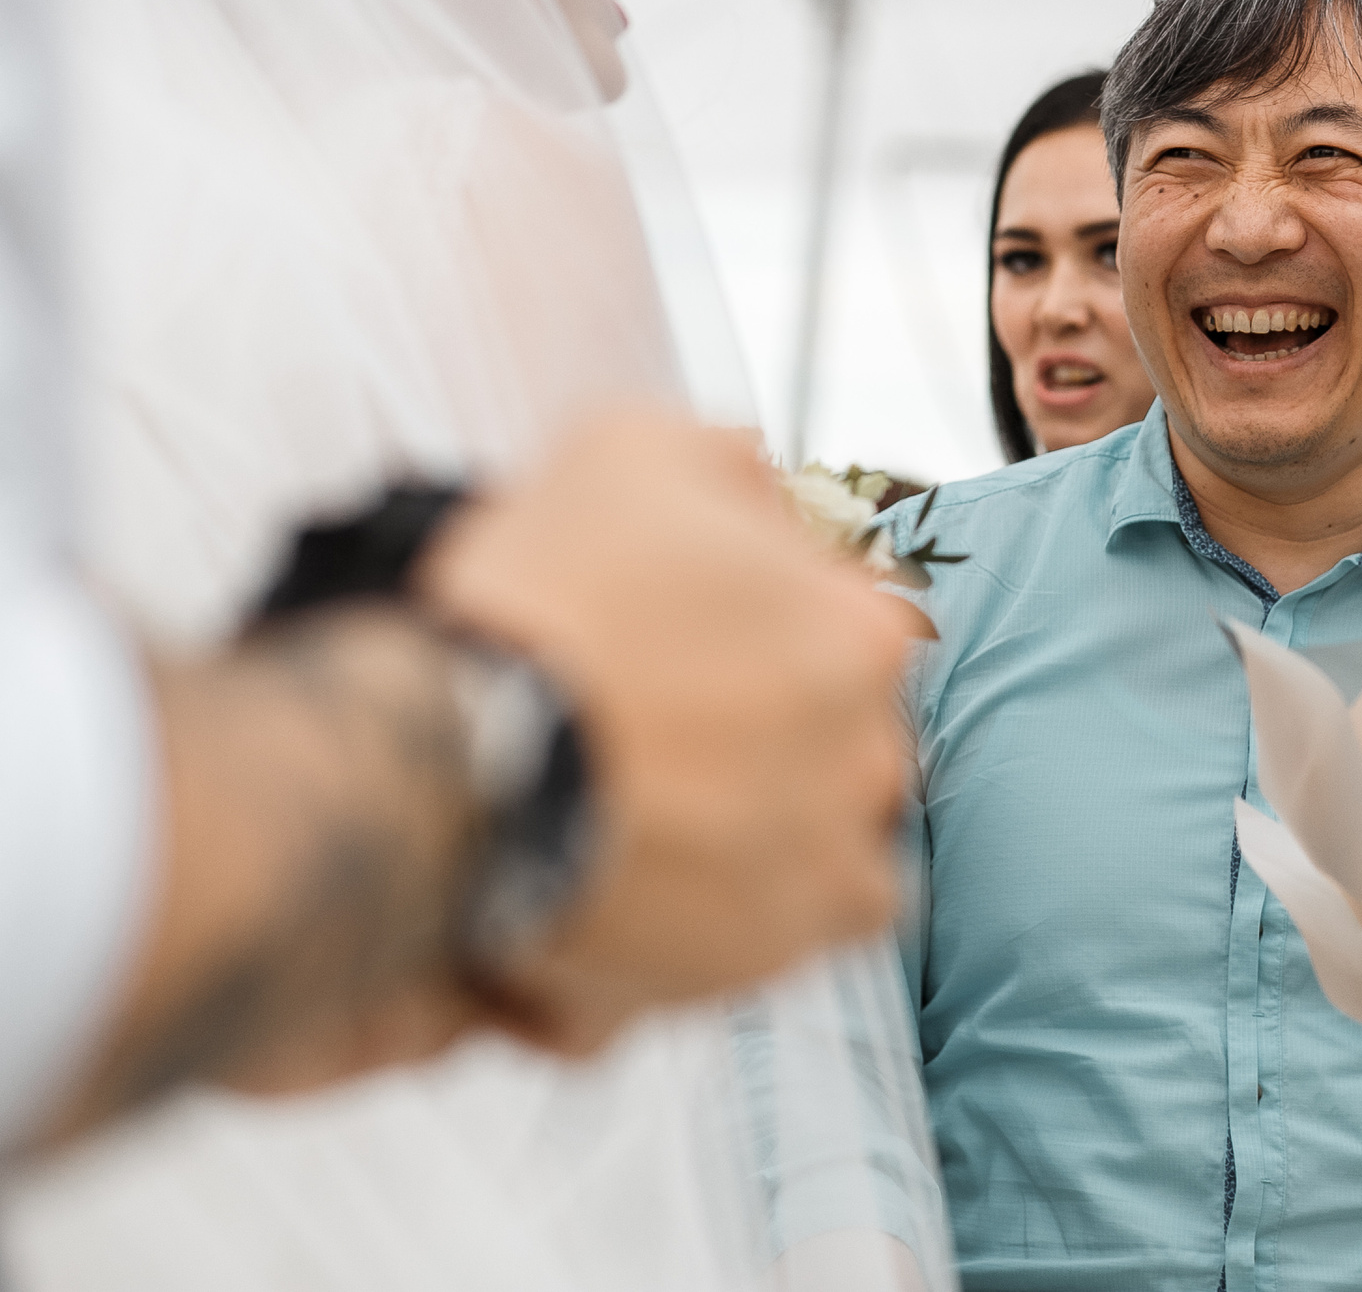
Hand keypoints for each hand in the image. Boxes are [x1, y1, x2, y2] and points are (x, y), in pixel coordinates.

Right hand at [420, 409, 917, 1052]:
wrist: (451, 764)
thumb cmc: (539, 601)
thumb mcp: (635, 448)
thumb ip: (730, 465)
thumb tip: (765, 490)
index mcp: (858, 632)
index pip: (844, 624)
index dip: (762, 629)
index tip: (684, 646)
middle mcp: (871, 751)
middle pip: (835, 737)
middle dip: (765, 733)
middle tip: (656, 731)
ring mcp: (829, 860)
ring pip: (818, 837)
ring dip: (757, 828)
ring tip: (649, 815)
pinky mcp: (772, 952)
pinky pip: (777, 931)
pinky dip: (732, 917)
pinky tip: (658, 885)